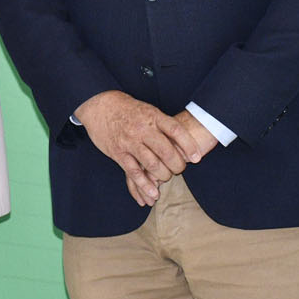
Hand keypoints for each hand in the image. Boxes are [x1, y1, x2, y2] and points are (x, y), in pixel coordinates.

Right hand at [74, 91, 210, 205]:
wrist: (100, 105)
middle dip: (177, 165)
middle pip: (166, 150)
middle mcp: (143, 129)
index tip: (197, 157)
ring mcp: (130, 141)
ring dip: (163, 175)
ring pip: (152, 164)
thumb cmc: (129, 110)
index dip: (188, 145)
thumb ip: (163, 124)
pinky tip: (153, 193)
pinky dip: (145, 185)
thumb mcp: (148, 110)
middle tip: (180, 169)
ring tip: (166, 177)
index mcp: (153, 116)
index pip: (175, 130)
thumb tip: (184, 141)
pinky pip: (134, 172)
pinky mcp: (118, 153)